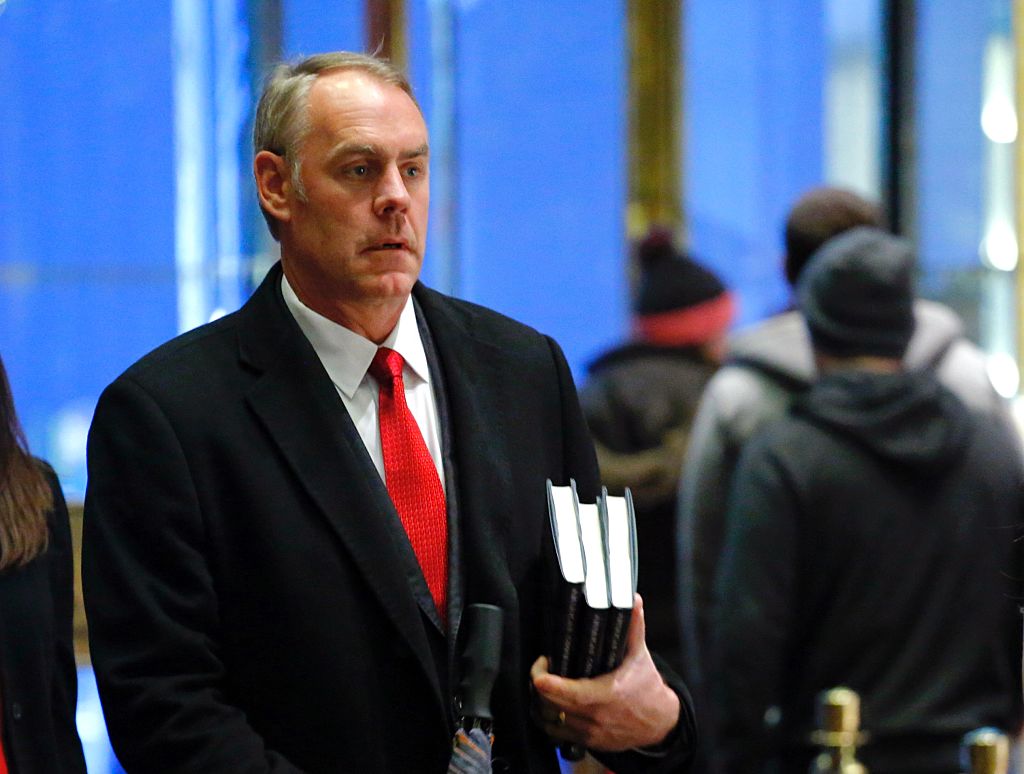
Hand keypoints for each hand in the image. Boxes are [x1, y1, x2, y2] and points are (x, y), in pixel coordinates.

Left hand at [530, 594, 679, 751]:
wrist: (660, 725)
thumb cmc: (647, 688)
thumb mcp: (641, 656)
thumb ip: (634, 627)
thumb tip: (634, 599)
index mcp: (608, 694)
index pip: (569, 693)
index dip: (546, 680)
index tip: (541, 664)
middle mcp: (596, 717)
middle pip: (551, 705)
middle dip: (538, 686)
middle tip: (542, 668)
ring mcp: (590, 733)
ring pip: (549, 721)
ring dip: (539, 703)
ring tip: (542, 685)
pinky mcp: (587, 743)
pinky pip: (555, 734)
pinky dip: (546, 719)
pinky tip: (548, 704)